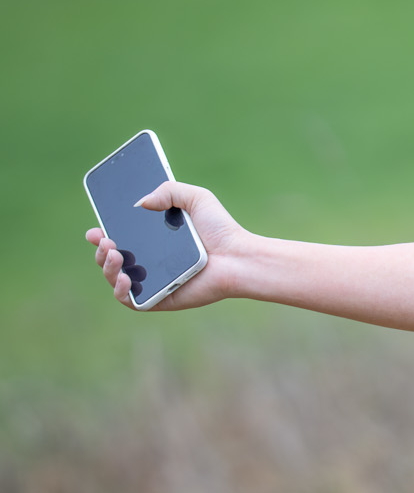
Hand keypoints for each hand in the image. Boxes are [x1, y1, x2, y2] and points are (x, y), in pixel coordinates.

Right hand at [85, 180, 249, 310]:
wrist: (238, 257)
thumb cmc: (221, 229)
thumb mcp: (197, 198)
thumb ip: (170, 191)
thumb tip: (140, 203)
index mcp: (152, 239)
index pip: (117, 238)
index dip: (101, 235)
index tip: (96, 230)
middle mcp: (150, 261)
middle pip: (110, 259)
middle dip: (101, 251)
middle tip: (107, 241)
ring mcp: (154, 281)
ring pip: (115, 279)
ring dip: (106, 268)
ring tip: (116, 255)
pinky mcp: (161, 299)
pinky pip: (131, 302)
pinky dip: (120, 292)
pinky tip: (124, 278)